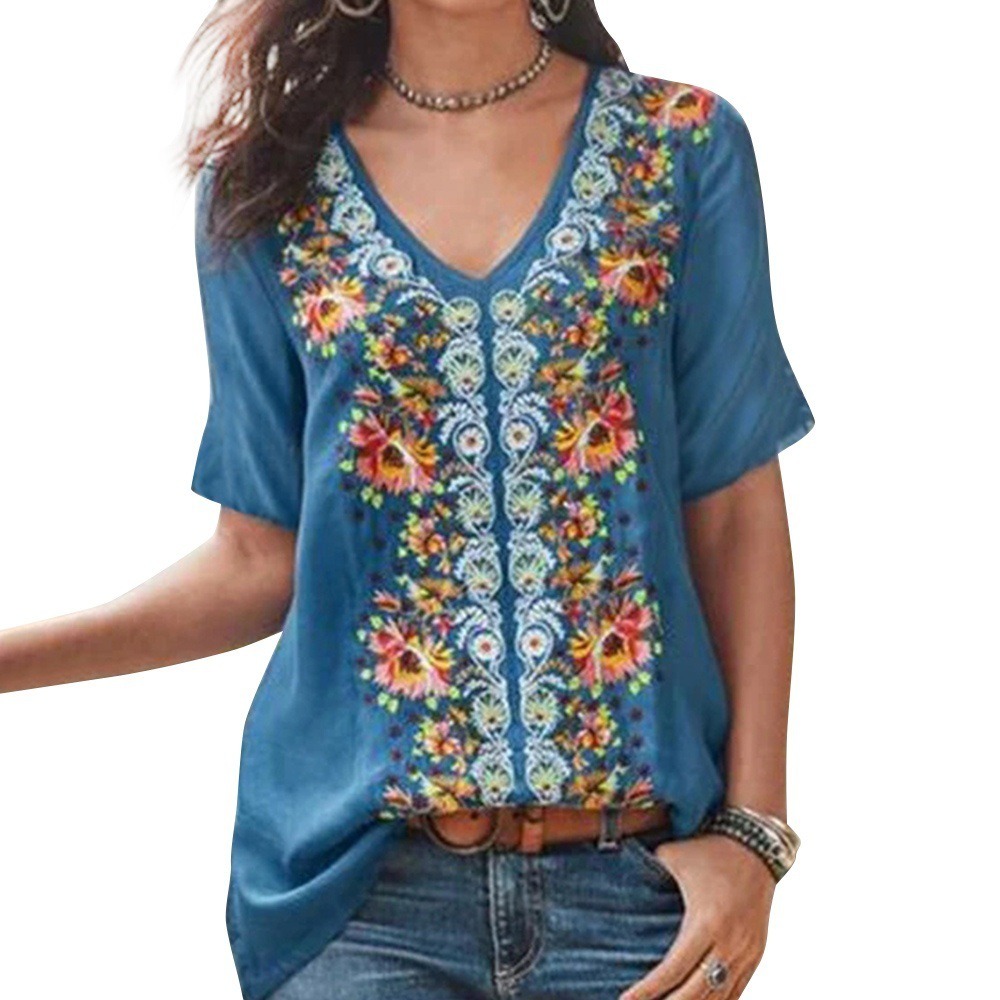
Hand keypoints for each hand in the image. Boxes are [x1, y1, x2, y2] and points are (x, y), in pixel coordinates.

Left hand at [620, 834, 774, 999]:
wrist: (757, 845)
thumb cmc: (709, 849)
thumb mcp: (673, 856)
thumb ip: (648, 872)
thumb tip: (618, 879)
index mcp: (706, 922)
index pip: (673, 970)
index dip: (649, 991)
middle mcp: (729, 943)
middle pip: (696, 994)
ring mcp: (746, 953)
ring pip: (719, 999)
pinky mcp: (756, 955)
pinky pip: (737, 992)